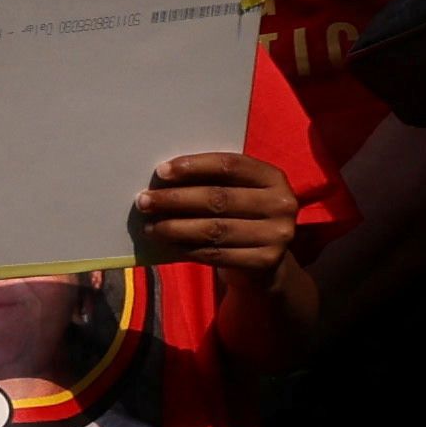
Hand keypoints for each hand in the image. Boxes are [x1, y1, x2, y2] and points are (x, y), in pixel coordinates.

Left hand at [129, 152, 313, 283]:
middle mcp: (281, 204)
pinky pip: (217, 254)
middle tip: (144, 201)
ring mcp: (277, 235)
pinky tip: (168, 244)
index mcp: (273, 177)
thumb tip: (162, 177)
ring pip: (214, 229)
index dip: (194, 166)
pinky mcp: (265, 261)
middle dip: (175, 199)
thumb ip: (212, 181)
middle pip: (219, 198)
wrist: (266, 260)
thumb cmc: (241, 216)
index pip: (230, 165)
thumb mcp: (238, 192)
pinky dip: (187, 249)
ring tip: (150, 226)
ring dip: (175, 227)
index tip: (161, 172)